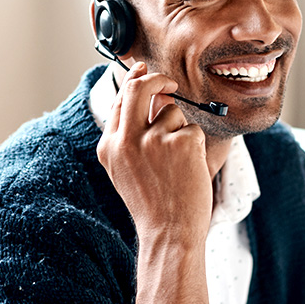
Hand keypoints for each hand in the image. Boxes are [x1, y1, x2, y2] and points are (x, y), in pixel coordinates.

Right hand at [97, 62, 213, 246]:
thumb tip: (154, 95)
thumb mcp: (127, 169)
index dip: (133, 81)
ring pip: (172, 112)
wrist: (170, 233)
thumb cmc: (153, 202)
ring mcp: (153, 140)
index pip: (119, 101)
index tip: (143, 70)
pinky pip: (192, 129)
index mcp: (109, 146)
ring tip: (178, 164)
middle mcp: (126, 140)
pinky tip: (189, 170)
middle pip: (138, 88)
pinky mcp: (181, 143)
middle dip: (156, 79)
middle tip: (170, 83)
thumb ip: (131, 133)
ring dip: (180, 131)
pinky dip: (195, 146)